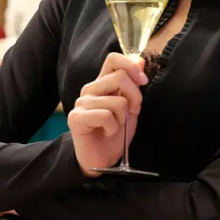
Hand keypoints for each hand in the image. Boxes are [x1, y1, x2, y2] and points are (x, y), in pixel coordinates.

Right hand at [67, 52, 148, 176]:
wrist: (101, 160)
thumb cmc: (115, 133)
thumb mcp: (131, 107)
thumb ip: (134, 85)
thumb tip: (141, 60)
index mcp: (102, 83)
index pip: (113, 59)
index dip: (131, 66)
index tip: (143, 81)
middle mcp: (90, 89)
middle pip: (119, 77)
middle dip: (135, 96)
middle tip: (133, 112)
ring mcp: (82, 103)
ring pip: (117, 100)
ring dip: (123, 118)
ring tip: (116, 126)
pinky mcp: (76, 118)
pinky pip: (106, 116)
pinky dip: (113, 127)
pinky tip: (107, 132)